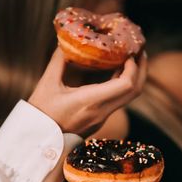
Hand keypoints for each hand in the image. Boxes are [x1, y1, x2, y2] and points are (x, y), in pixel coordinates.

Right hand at [28, 48, 146, 136]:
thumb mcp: (47, 83)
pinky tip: (117, 72)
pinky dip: (123, 86)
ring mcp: (102, 118)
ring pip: (129, 98)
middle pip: (134, 92)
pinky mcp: (100, 120)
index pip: (126, 85)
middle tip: (139, 51)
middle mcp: (101, 111)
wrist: (40, 141)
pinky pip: (119, 101)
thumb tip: (67, 40)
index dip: (133, 67)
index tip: (130, 52)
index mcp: (91, 101)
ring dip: (134, 78)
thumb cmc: (42, 113)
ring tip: (131, 59)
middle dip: (141, 70)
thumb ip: (59, 60)